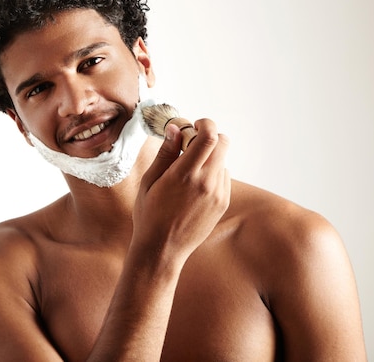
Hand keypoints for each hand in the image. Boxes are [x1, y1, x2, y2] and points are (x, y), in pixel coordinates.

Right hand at [133, 119, 230, 260]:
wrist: (163, 249)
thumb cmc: (150, 214)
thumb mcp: (149, 181)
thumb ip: (165, 153)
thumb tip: (176, 129)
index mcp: (184, 174)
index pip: (209, 137)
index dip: (205, 124)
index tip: (194, 126)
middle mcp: (206, 182)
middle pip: (223, 143)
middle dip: (209, 137)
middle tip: (191, 145)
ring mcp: (218, 194)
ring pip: (222, 160)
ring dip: (209, 157)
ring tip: (189, 172)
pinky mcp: (223, 203)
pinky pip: (224, 177)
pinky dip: (212, 174)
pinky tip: (194, 188)